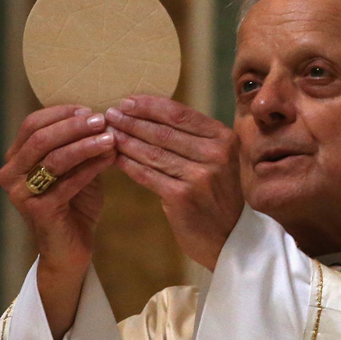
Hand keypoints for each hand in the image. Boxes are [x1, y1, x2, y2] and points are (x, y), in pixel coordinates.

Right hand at [0, 104, 116, 339]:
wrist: (71, 251)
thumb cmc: (74, 206)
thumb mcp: (75, 169)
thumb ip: (79, 145)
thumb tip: (101, 115)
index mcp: (15, 159)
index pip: (32, 124)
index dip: (61, 113)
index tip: (90, 109)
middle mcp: (10, 174)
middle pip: (40, 137)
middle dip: (73, 125)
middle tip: (102, 119)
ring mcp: (21, 194)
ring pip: (54, 158)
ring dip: (85, 144)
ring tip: (110, 137)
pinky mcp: (38, 211)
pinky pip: (68, 182)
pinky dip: (92, 167)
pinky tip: (111, 158)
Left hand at [108, 95, 244, 269]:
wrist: (232, 238)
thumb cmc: (220, 197)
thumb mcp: (220, 160)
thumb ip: (196, 139)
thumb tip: (154, 116)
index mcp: (224, 138)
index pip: (180, 114)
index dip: (149, 106)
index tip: (127, 101)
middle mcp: (215, 154)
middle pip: (163, 131)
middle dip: (132, 120)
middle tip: (110, 114)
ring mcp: (199, 176)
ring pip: (153, 151)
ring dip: (126, 140)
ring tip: (108, 132)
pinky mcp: (182, 197)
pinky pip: (147, 175)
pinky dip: (128, 164)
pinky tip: (114, 157)